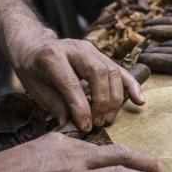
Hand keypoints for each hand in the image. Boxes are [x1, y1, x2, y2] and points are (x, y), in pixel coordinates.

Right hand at [0, 132, 167, 171]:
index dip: (119, 154)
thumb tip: (56, 168)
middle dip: (144, 162)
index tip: (131, 160)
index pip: (97, 146)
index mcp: (59, 142)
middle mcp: (71, 157)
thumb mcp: (25, 155)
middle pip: (118, 155)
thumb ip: (47, 157)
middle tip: (161, 169)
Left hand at [11, 34, 144, 131]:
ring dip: (114, 98)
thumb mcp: (35, 88)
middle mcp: (75, 48)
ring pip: (112, 72)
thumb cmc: (32, 69)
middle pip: (98, 75)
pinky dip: (131, 85)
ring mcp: (90, 49)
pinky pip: (119, 69)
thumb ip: (54, 105)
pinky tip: (139, 100)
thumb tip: (73, 124)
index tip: (86, 127)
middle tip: (99, 123)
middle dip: (102, 102)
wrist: (33, 44)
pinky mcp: (100, 54)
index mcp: (53, 56)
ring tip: (108, 118)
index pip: (72, 84)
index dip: (81, 108)